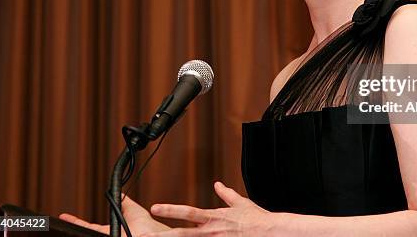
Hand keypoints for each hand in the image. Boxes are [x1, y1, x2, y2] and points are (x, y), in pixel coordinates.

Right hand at [60, 195, 170, 235]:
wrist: (158, 234)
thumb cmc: (149, 226)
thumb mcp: (133, 211)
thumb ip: (124, 202)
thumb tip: (118, 192)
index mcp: (111, 231)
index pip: (89, 227)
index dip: (76, 221)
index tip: (63, 215)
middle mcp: (109, 236)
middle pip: (85, 232)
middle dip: (73, 226)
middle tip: (59, 219)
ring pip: (89, 234)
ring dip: (79, 227)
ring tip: (66, 219)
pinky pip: (94, 232)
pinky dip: (84, 228)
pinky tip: (75, 225)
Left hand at [143, 181, 277, 236]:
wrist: (271, 232)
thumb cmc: (257, 220)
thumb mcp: (241, 203)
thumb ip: (226, 195)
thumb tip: (218, 185)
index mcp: (214, 217)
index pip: (187, 212)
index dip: (170, 210)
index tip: (155, 207)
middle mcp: (211, 231)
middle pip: (181, 233)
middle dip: (163, 234)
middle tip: (145, 234)